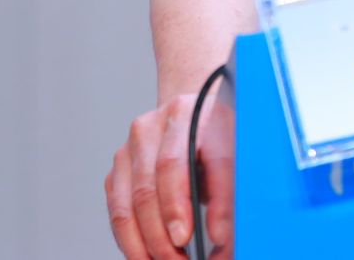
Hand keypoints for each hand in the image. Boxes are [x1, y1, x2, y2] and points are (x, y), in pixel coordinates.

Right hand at [106, 81, 232, 259]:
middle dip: (167, 232)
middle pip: (153, 185)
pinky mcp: (118, 168)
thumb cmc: (217, 131)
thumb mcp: (235, 146)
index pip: (191, 161)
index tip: (218, 237)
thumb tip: (224, 238)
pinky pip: (118, 212)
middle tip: (184, 259)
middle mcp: (154, 126)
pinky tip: (148, 255)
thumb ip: (229, 185)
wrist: (190, 108)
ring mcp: (131, 147)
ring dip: (147, 243)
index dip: (201, 201)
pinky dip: (131, 240)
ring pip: (130, 204)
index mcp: (190, 112)